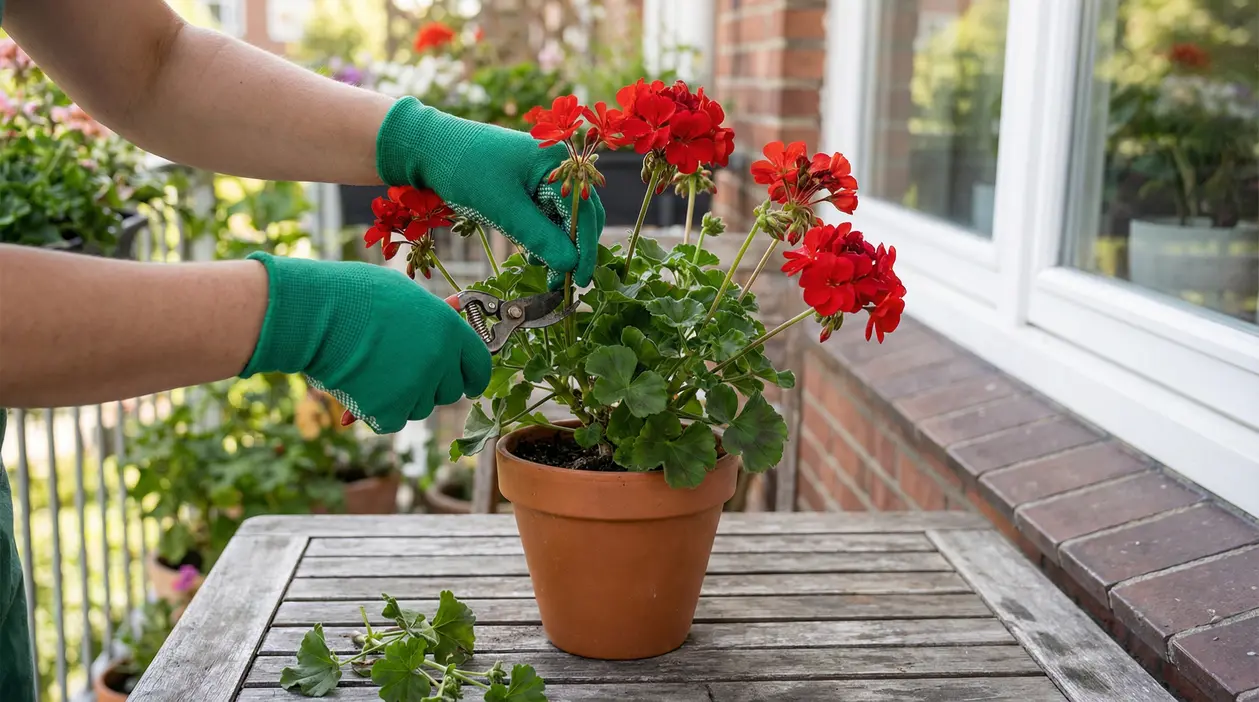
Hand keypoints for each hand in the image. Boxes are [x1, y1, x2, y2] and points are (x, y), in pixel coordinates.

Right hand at [241, 252, 490, 433]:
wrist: (316, 312)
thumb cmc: (356, 295)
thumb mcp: (405, 295)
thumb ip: (434, 314)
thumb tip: (458, 308)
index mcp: (450, 330)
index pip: (479, 366)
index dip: (471, 375)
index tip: (464, 380)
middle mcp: (440, 360)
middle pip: (449, 391)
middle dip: (431, 384)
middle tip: (402, 367)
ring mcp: (416, 387)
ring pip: (420, 407)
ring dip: (403, 396)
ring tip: (374, 367)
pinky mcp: (390, 410)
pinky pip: (393, 420)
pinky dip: (377, 411)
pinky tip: (361, 385)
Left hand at [376, 97, 603, 287]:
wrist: (426, 147)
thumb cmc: (465, 169)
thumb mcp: (504, 208)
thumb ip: (540, 236)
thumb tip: (569, 264)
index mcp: (557, 162)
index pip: (585, 211)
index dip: (585, 248)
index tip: (580, 279)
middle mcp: (555, 167)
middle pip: (579, 215)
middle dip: (574, 250)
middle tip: (566, 283)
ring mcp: (539, 176)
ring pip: (561, 219)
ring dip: (557, 247)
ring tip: (546, 274)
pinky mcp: (524, 187)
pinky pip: (543, 216)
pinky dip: (542, 238)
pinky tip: (533, 257)